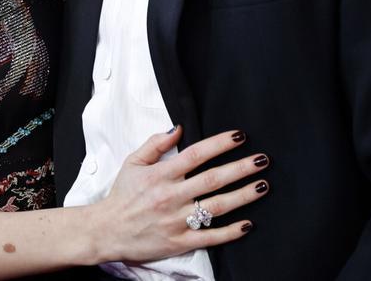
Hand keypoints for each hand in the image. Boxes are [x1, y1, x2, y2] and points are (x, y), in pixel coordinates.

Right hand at [90, 126, 268, 264]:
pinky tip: (249, 223)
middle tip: (262, 160)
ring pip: (216, 207)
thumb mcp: (133, 162)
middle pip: (213, 179)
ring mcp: (176, 220)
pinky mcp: (179, 241)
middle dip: (241, 168)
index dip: (220, 144)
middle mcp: (171, 196)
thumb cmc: (122, 195)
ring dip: (242, 196)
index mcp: (161, 174)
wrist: (107, 230)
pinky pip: (210, 237)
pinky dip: (231, 232)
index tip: (239, 136)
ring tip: (262, 185)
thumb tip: (178, 127)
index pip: (196, 154)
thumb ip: (155, 144)